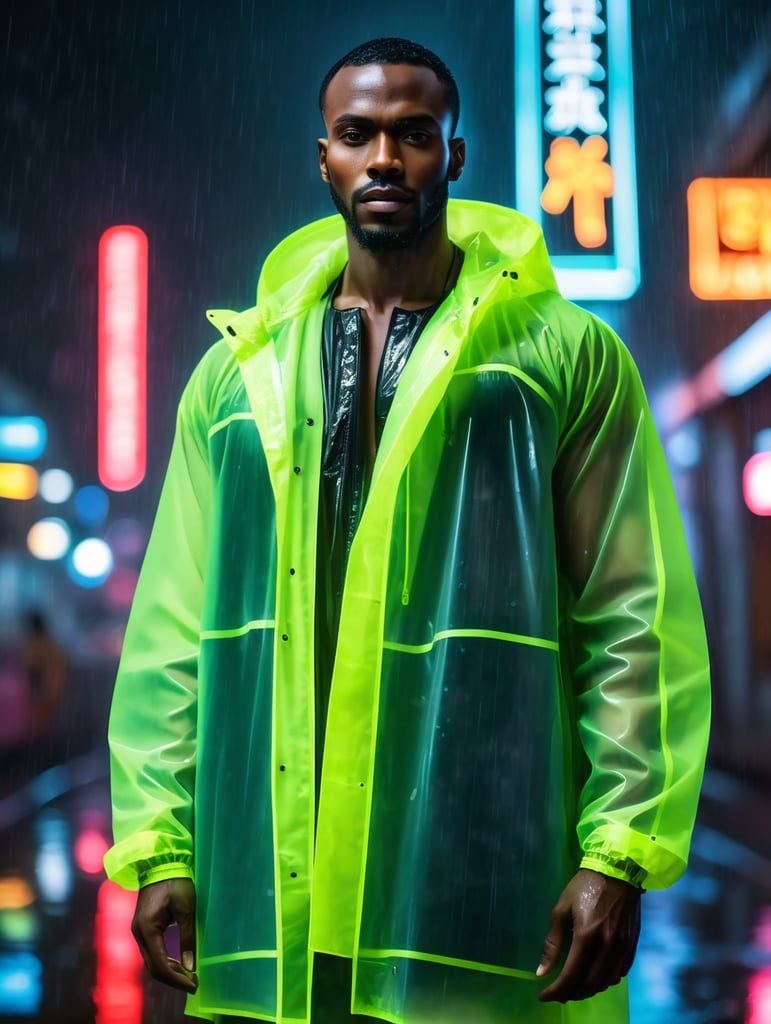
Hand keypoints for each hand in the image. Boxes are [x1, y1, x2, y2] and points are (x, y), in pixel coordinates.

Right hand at [131, 877, 197, 992]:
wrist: (160, 863)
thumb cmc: (175, 882)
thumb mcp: (186, 909)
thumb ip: (187, 938)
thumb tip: (190, 965)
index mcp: (148, 929)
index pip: (160, 965)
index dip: (177, 979)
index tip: (194, 984)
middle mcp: (138, 933)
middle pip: (153, 967)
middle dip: (173, 979)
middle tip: (193, 983)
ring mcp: (138, 931)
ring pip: (151, 961)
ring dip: (169, 971)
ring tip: (189, 974)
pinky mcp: (142, 927)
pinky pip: (151, 951)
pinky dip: (164, 960)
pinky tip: (178, 962)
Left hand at [536, 868, 640, 1001]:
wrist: (618, 870)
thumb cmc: (584, 886)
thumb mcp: (561, 908)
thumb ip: (552, 943)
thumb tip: (541, 972)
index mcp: (587, 935)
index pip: (570, 975)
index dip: (556, 991)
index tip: (543, 995)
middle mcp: (607, 945)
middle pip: (588, 984)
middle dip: (570, 994)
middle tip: (557, 993)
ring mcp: (623, 947)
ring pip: (605, 982)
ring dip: (587, 990)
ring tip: (573, 987)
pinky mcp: (632, 945)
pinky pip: (619, 973)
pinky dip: (605, 980)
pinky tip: (594, 976)